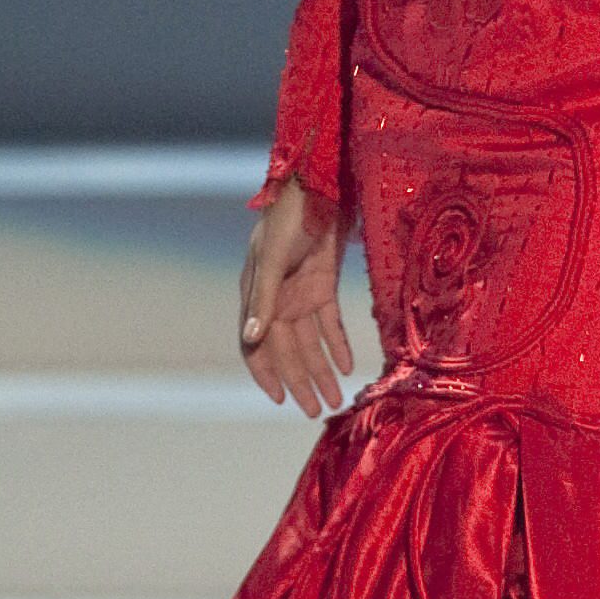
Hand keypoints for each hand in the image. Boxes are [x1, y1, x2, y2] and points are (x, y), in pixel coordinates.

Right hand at [239, 179, 353, 414]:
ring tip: (337, 398)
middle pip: (288, 351)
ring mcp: (301, 292)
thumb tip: (251, 339)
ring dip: (322, 370)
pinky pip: (330, 322)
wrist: (318, 186)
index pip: (256, 345)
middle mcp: (277, 299)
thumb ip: (264, 300)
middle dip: (302, 382)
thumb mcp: (271, 260)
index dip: (266, 373)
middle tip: (317, 411)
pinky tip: (348, 365)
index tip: (281, 400)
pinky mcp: (324, 284)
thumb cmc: (287, 218)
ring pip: (311, 342)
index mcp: (255, 295)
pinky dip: (338, 344)